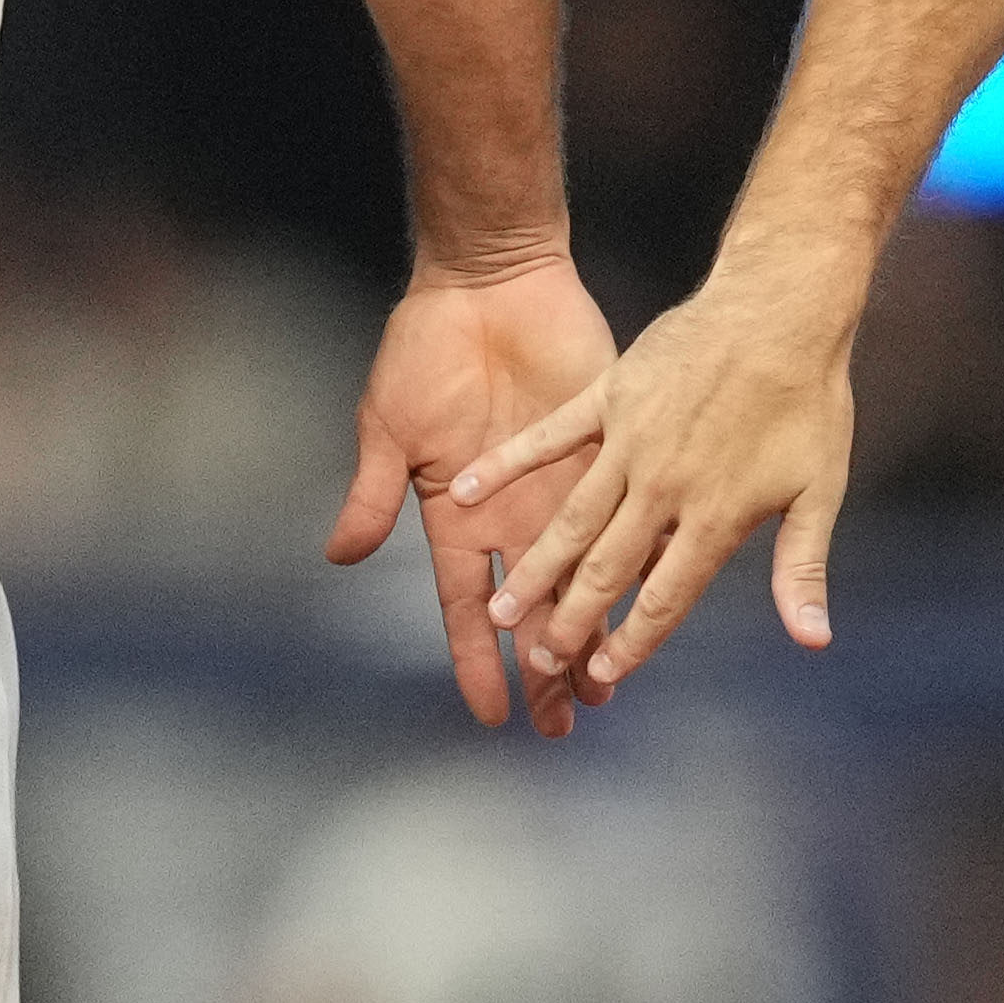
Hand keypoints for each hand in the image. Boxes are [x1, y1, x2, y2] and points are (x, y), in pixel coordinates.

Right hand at [334, 254, 622, 737]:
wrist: (486, 281)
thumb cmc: (424, 347)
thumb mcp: (388, 423)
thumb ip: (374, 493)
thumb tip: (342, 556)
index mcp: (458, 515)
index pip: (467, 608)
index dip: (477, 661)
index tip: (491, 715)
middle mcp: (512, 513)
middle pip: (532, 609)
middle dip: (545, 666)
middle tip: (566, 721)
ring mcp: (561, 485)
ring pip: (583, 577)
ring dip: (595, 629)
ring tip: (613, 683)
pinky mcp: (602, 450)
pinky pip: (627, 512)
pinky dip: (642, 551)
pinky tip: (662, 594)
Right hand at [475, 257, 866, 705]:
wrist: (782, 305)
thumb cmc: (809, 398)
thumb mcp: (822, 489)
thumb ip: (803, 569)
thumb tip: (813, 640)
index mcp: (715, 516)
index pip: (667, 598)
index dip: (635, 643)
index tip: (604, 677)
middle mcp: (664, 488)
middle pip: (607, 569)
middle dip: (572, 621)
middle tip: (540, 661)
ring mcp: (631, 441)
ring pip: (573, 518)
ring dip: (536, 567)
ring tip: (502, 609)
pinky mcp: (611, 395)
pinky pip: (550, 437)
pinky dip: (509, 464)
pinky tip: (471, 489)